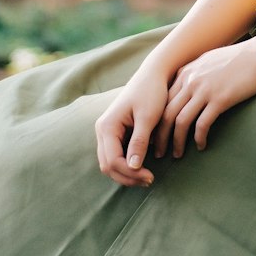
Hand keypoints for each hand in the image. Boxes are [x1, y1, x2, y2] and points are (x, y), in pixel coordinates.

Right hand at [94, 64, 170, 187]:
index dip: (130, 173)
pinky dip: (127, 165)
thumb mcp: (148, 117)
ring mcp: (107, 132)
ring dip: (126, 173)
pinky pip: (116, 155)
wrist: (153, 75)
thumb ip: (139, 142)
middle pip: (107, 165)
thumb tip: (133, 167)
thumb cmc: (151, 92)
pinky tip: (143, 167)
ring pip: (110, 163)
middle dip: (127, 177)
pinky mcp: (115, 133)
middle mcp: (102, 130)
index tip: (151, 177)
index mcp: (107, 126)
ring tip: (147, 177)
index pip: (113, 160)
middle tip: (149, 180)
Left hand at [154, 39, 255, 157]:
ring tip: (177, 155)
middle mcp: (190, 81)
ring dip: (177, 142)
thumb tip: (185, 88)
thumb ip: (194, 74)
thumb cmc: (237, 59)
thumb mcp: (208, 60)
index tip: (155, 136)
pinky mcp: (220, 99)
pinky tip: (201, 146)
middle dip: (160, 136)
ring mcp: (204, 90)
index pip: (162, 101)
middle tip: (159, 152)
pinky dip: (199, 138)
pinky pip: (202, 124)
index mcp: (185, 73)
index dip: (156, 121)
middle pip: (166, 113)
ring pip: (181, 121)